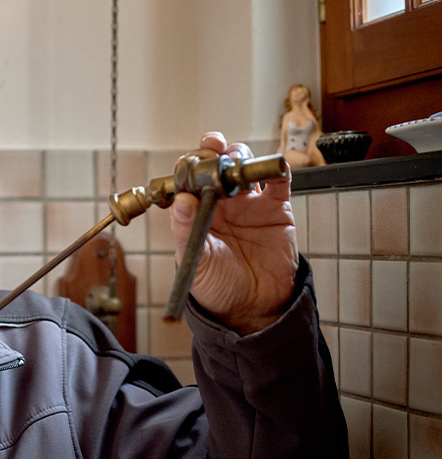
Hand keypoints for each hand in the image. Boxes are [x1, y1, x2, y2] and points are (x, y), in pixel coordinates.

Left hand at [169, 132, 298, 334]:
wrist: (253, 308)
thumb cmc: (218, 287)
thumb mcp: (196, 261)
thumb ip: (187, 231)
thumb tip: (181, 201)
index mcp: (197, 213)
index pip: (189, 180)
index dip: (188, 166)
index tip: (189, 161)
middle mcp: (221, 203)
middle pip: (215, 164)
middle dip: (212, 150)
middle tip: (212, 148)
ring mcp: (249, 203)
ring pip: (244, 165)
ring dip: (240, 155)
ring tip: (236, 162)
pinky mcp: (276, 208)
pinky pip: (278, 181)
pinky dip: (276, 168)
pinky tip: (271, 167)